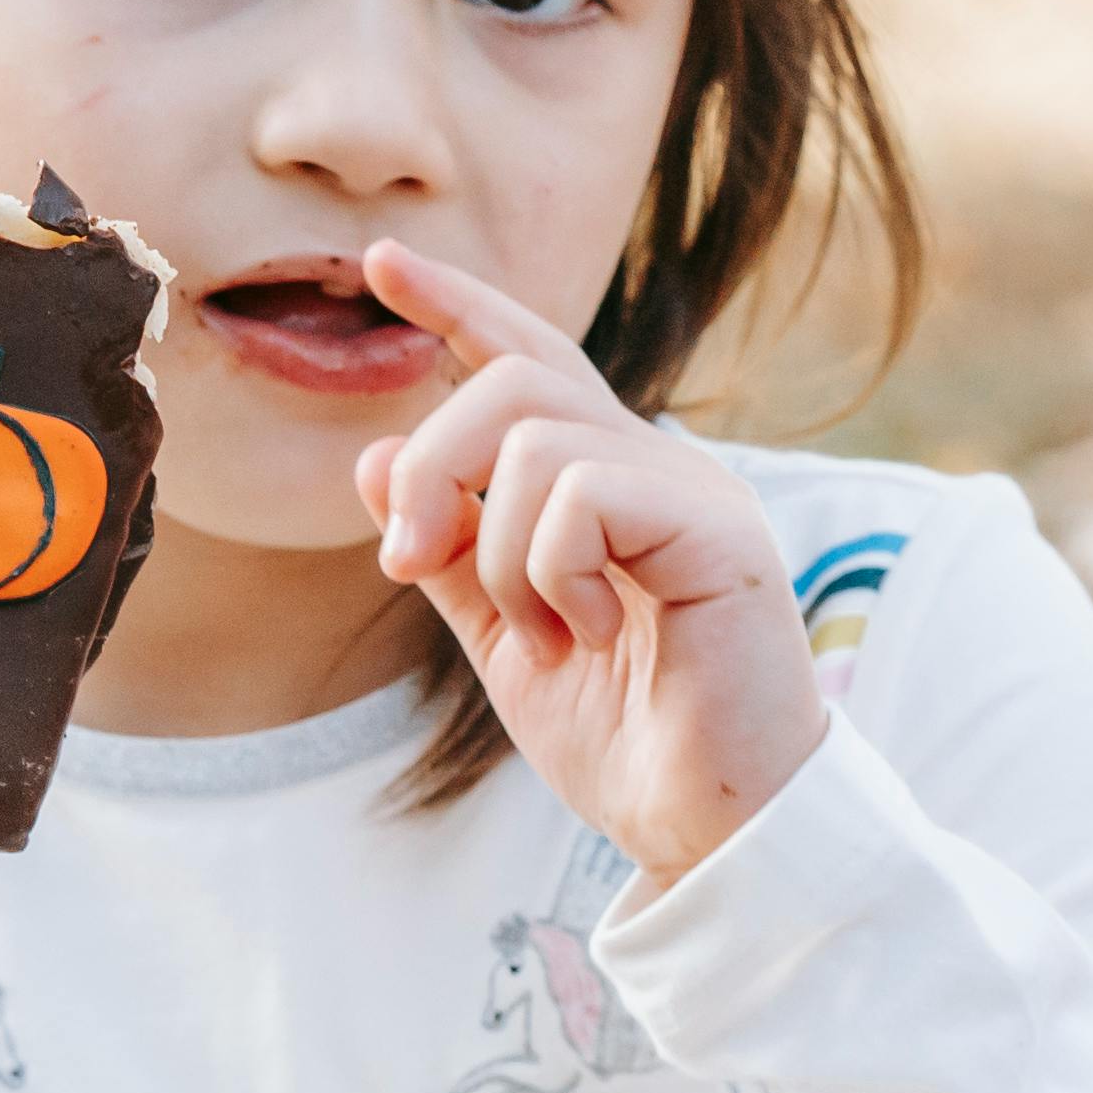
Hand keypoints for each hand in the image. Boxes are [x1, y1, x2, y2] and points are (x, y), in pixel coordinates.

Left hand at [351, 239, 824, 885]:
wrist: (707, 826)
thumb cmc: (628, 741)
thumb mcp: (504, 639)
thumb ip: (448, 550)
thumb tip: (372, 456)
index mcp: (613, 485)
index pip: (529, 361)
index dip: (457, 306)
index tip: (384, 265)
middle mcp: (660, 468)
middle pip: (512, 381)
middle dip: (429, 463)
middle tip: (400, 561)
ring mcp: (696, 492)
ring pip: (536, 437)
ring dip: (496, 549)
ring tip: (543, 636)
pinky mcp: (719, 531)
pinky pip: (585, 492)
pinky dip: (552, 571)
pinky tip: (587, 634)